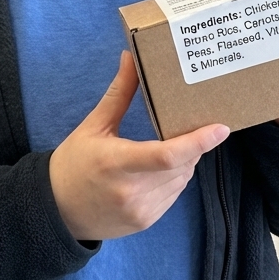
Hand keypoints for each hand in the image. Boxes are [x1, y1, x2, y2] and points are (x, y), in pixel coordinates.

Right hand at [49, 51, 228, 242]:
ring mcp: (140, 211)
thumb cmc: (74, 162)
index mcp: (116, 162)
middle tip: (186, 128)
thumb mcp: (93, 125)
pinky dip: (174, 179)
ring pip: (181, 180)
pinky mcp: (145, 222)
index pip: (167, 155)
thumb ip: (119, 93)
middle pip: (180, 166)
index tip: (220, 128)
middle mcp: (131, 191)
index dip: (198, 142)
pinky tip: (160, 169)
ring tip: (169, 147)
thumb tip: (131, 57)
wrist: (58, 210)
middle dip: (190, 146)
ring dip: (184, 162)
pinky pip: (173, 195)